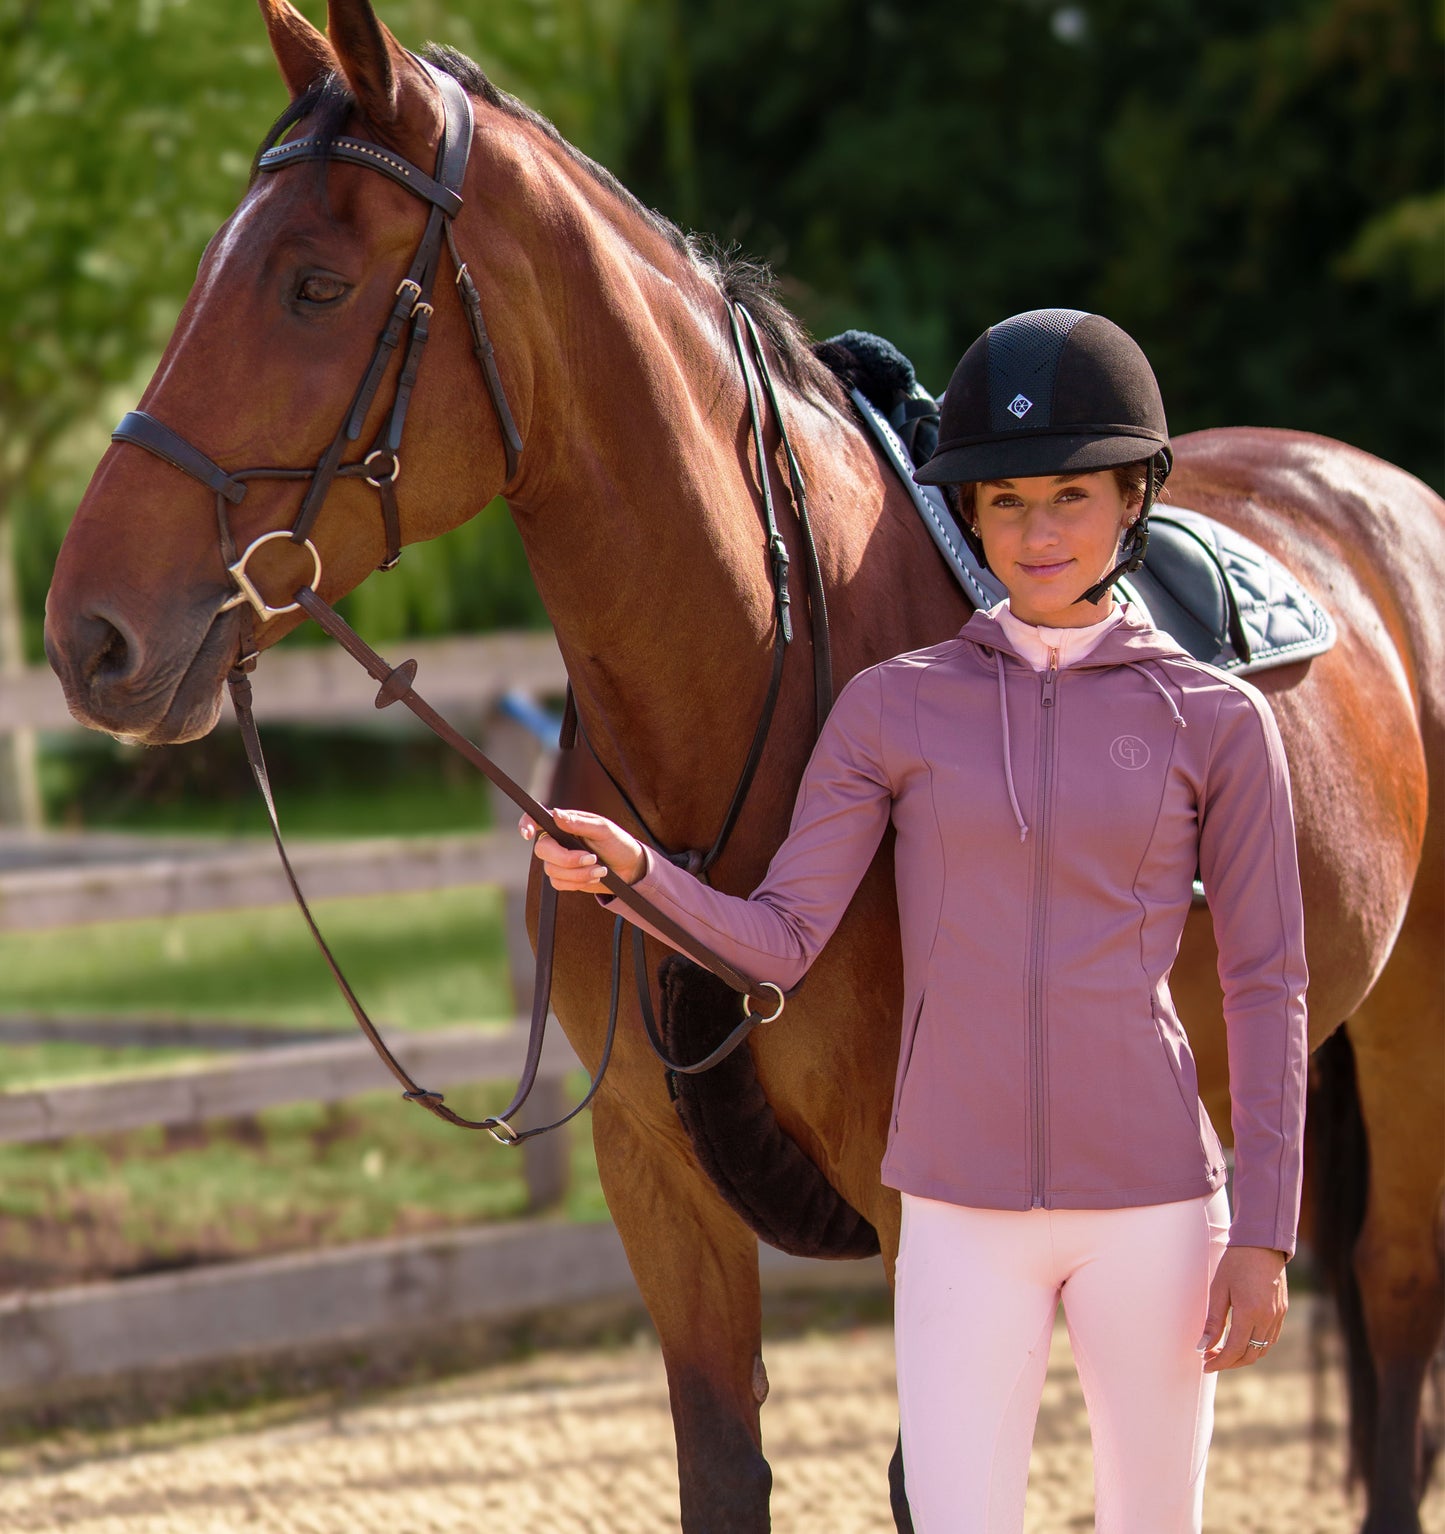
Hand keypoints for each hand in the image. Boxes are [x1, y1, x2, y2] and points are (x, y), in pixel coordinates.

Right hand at [519, 807, 645, 889]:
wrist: (629, 868)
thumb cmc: (617, 843)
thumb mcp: (603, 829)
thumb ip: (579, 823)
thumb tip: (556, 814)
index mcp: (564, 823)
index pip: (536, 820)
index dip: (525, 824)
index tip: (528, 834)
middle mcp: (556, 841)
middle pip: (542, 850)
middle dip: (567, 859)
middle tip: (592, 858)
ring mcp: (558, 861)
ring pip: (552, 870)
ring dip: (579, 873)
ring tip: (600, 869)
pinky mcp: (563, 878)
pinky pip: (559, 884)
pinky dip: (579, 882)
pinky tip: (594, 876)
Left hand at [1198, 1245, 1287, 1372]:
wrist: (1262, 1244)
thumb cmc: (1236, 1262)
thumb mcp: (1219, 1289)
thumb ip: (1213, 1321)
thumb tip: (1203, 1346)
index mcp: (1250, 1312)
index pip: (1234, 1350)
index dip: (1219, 1362)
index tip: (1205, 1365)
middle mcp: (1268, 1318)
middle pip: (1249, 1355)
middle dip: (1229, 1362)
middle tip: (1211, 1359)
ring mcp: (1278, 1316)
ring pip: (1261, 1350)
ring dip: (1242, 1356)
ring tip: (1223, 1351)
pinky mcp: (1282, 1312)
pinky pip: (1270, 1339)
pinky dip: (1255, 1345)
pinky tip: (1240, 1340)